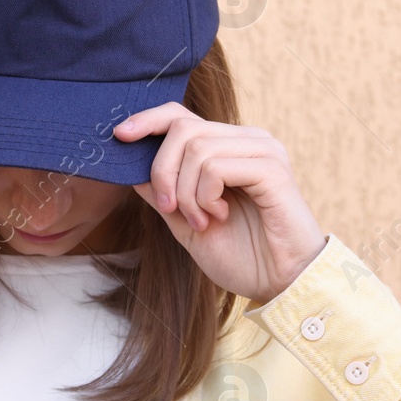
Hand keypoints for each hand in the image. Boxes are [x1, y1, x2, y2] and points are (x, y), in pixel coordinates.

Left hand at [114, 104, 326, 305]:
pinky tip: (219, 216)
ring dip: (186, 193)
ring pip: (197, 148)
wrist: (280, 285)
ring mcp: (263, 151)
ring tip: (203, 220)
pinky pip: (216, 167)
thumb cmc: (241, 256)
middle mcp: (248, 140)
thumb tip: (130, 165)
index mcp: (230, 147)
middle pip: (183, 129)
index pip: (181, 116)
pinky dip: (205, 196)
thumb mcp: (186, 222)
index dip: (148, 121)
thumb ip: (162, 193)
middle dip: (164, 172)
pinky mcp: (271, 169)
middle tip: (172, 209)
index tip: (120, 136)